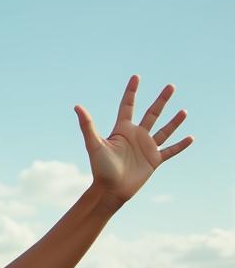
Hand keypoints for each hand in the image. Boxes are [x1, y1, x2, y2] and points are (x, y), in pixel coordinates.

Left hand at [74, 75, 192, 204]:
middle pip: (152, 113)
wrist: (110, 190)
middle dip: (161, 100)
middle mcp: (136, 136)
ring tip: (184, 111)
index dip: (131, 92)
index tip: (136, 77)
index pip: (127, 106)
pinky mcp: (154, 161)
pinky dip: (180, 145)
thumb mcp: (94, 144)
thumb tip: (76, 106)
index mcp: (122, 130)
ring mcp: (146, 148)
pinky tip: (191, 138)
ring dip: (174, 121)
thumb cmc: (100, 168)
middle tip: (171, 86)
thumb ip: (87, 125)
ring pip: (164, 130)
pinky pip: (170, 151)